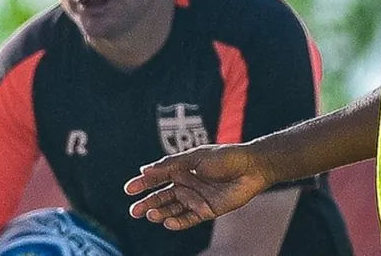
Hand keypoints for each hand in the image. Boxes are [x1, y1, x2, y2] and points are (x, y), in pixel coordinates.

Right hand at [124, 143, 273, 230]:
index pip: (157, 177)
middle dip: (147, 203)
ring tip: (150, 215)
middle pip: (162, 196)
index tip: (128, 190)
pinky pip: (188, 219)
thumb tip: (145, 170)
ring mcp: (196, 198)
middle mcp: (186, 184)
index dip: (143, 183)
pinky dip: (177, 222)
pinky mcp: (207, 210)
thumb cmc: (225, 157)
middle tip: (134, 210)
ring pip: (173, 209)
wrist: (252, 168)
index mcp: (181, 168)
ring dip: (160, 212)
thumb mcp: (195, 157)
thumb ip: (171, 165)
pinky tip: (167, 222)